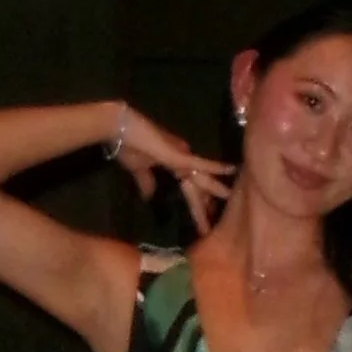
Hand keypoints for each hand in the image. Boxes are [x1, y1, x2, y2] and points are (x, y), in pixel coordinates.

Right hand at [114, 108, 232, 236]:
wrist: (119, 127)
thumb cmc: (127, 145)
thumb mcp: (138, 169)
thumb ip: (146, 181)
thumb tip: (149, 196)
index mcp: (173, 165)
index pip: (189, 188)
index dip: (197, 203)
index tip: (204, 218)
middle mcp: (182, 160)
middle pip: (198, 187)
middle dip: (204, 206)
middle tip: (212, 224)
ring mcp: (182, 156)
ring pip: (202, 178)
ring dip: (215, 189)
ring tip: (230, 198)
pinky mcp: (179, 153)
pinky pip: (202, 162)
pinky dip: (216, 167)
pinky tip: (231, 169)